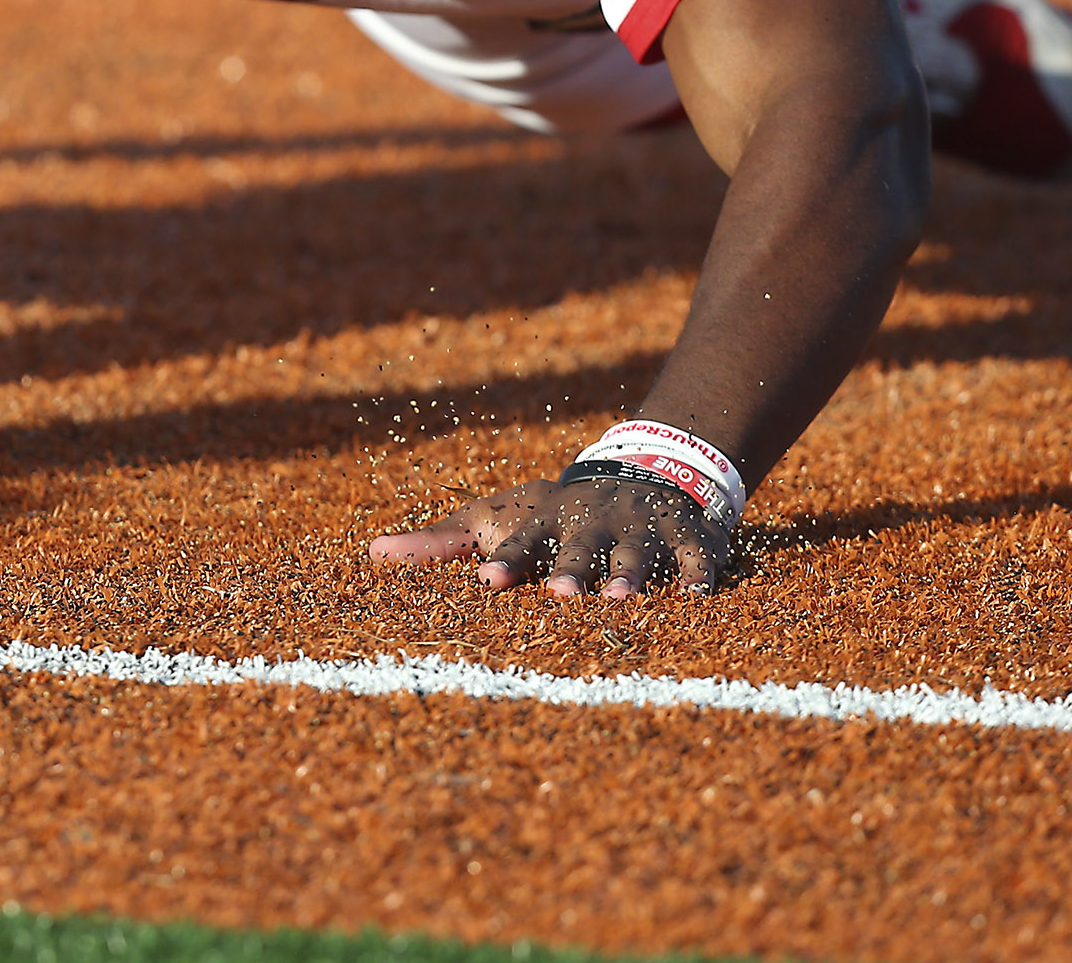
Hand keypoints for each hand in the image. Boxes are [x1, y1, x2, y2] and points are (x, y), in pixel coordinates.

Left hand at [370, 476, 730, 596]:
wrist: (636, 473)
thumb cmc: (548, 513)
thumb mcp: (493, 519)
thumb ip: (440, 542)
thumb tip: (371, 553)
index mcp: (541, 523)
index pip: (518, 544)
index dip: (505, 562)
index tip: (488, 581)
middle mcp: (589, 525)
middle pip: (577, 548)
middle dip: (568, 569)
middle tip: (560, 594)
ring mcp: (639, 528)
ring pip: (634, 552)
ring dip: (628, 573)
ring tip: (620, 597)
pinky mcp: (686, 536)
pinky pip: (696, 553)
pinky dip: (699, 572)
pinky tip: (700, 594)